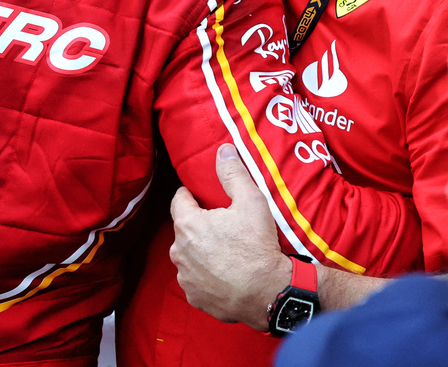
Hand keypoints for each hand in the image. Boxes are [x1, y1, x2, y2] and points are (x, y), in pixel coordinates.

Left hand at [170, 143, 291, 329]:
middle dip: (197, 226)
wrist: (268, 292)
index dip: (189, 195)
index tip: (197, 194)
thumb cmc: (257, 245)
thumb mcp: (250, 201)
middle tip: (220, 226)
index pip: (179, 201)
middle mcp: (179, 252)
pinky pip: (196, 281)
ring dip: (199, 252)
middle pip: (184, 231)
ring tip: (223, 251)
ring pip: (188, 257)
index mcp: (188, 225)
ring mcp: (186, 277)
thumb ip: (233, 173)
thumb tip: (223, 149)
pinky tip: (223, 274)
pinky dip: (205, 276)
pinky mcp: (195, 297)